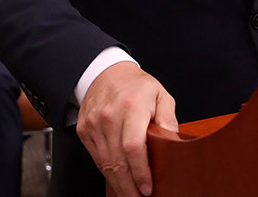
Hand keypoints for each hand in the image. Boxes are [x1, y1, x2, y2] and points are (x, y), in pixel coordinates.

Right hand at [77, 61, 177, 196]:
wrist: (106, 72)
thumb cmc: (136, 85)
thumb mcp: (160, 95)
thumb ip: (168, 119)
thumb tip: (173, 142)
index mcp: (132, 106)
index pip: (133, 146)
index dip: (141, 172)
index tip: (148, 188)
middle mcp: (110, 116)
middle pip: (117, 161)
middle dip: (129, 186)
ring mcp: (94, 124)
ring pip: (105, 164)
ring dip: (119, 183)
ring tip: (131, 194)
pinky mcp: (85, 130)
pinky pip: (97, 158)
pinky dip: (107, 172)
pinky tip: (118, 180)